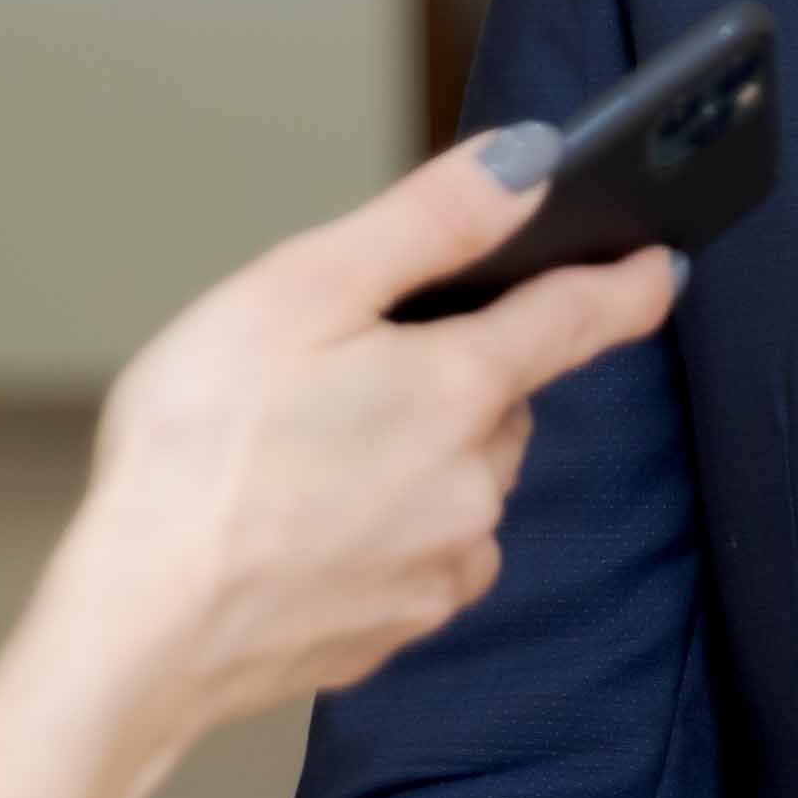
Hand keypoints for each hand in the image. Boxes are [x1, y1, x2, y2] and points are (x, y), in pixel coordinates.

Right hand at [0, 133, 679, 797]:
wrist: (137, 632)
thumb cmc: (195, 453)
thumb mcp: (299, 292)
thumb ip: (427, 222)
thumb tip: (531, 165)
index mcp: (458, 389)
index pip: (576, 319)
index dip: (624, 285)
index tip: (660, 266)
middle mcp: (473, 485)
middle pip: (501, 403)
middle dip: (456, 374)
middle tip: (350, 366)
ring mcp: (439, 568)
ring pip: (463, 483)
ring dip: (418, 456)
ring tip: (306, 451)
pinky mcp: (395, 630)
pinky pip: (423, 558)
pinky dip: (387, 530)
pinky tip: (303, 525)